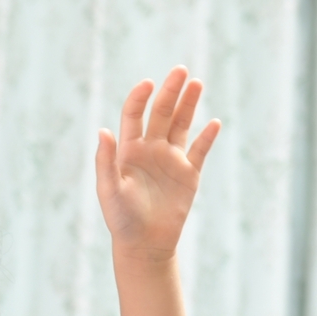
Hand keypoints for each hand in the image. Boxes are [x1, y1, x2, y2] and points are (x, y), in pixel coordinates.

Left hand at [96, 65, 220, 261]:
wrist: (144, 244)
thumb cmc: (121, 219)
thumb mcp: (109, 190)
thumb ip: (106, 161)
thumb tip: (103, 131)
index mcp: (128, 151)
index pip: (134, 116)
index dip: (140, 98)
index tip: (148, 84)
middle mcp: (150, 151)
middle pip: (162, 114)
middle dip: (171, 92)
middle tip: (181, 71)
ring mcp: (171, 161)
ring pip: (181, 125)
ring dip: (189, 105)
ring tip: (197, 83)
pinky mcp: (188, 175)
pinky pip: (199, 151)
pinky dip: (207, 137)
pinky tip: (214, 123)